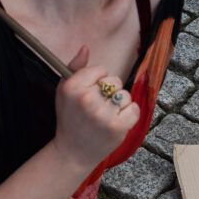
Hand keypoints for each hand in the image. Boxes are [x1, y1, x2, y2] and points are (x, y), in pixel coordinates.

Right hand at [52, 45, 139, 168]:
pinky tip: (117, 121)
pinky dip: (129, 115)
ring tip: (106, 116)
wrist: (72, 151)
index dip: (97, 81)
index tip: (89, 94)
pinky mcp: (117, 127)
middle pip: (114, 80)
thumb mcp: (64, 90)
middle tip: (97, 107)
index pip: (100, 70)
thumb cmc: (69, 118)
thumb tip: (85, 47)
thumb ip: (75, 67)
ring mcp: (102, 114)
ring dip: (119, 104)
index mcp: (72, 86)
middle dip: (109, 91)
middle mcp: (87, 99)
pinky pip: (134, 109)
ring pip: (125, 95)